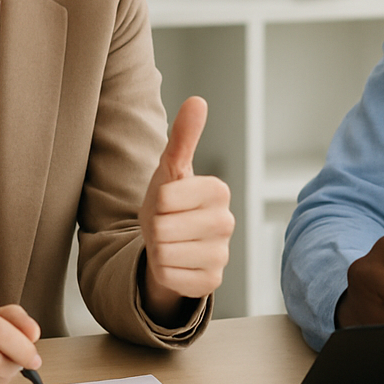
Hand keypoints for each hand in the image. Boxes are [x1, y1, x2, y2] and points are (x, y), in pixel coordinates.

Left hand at [138, 96, 234, 324]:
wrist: (169, 245)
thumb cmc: (170, 204)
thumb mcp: (170, 170)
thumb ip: (184, 137)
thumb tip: (197, 100)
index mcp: (219, 191)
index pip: (166, 197)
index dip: (157, 203)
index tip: (167, 204)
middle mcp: (226, 223)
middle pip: (164, 227)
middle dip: (156, 229)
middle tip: (166, 226)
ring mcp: (222, 255)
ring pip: (166, 253)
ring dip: (158, 251)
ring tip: (170, 244)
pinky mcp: (211, 282)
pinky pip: (171, 277)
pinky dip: (164, 272)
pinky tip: (176, 264)